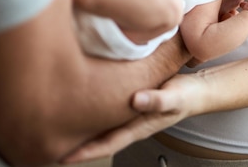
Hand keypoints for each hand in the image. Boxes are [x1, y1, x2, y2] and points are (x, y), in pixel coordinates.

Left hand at [60, 73, 201, 162]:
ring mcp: (130, 115)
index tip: (64, 156)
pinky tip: (82, 106)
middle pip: (99, 138)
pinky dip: (92, 112)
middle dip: (77, 144)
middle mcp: (131, 123)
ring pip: (101, 126)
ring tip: (59, 126)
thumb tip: (136, 101)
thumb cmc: (186, 95)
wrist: (198, 91)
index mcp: (138, 126)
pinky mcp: (131, 101)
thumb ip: (157, 100)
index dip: (86, 151)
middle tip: (49, 142)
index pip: (107, 142)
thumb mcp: (174, 97)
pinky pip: (108, 113)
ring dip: (83, 129)